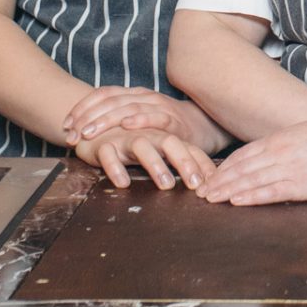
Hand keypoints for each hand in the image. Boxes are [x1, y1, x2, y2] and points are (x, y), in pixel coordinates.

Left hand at [63, 84, 207, 143]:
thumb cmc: (165, 125)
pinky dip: (140, 119)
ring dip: (106, 120)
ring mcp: (160, 107)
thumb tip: (82, 127)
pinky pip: (156, 117)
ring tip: (88, 132)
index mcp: (133, 95)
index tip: (65, 125)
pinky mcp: (174, 121)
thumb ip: (117, 117)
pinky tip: (126, 126)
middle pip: (111, 101)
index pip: (103, 94)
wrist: (204, 127)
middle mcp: (144, 97)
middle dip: (87, 118)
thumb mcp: (139, 117)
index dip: (82, 107)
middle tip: (71, 134)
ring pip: (128, 108)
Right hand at [75, 125, 214, 191]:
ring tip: (166, 185)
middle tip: (195, 184)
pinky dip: (115, 168)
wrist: (95, 122)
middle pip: (170, 143)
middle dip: (184, 161)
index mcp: (163, 136)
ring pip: (142, 146)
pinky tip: (123, 183)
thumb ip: (179, 161)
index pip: (188, 148)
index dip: (201, 163)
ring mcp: (126, 138)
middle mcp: (148, 135)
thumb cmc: (132, 140)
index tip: (212, 183)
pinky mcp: (103, 145)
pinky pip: (109, 155)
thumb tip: (206, 183)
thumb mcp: (156, 148)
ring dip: (155, 164)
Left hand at [195, 114, 306, 206]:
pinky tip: (237, 201)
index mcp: (277, 140)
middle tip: (201, 193)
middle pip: (241, 169)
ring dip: (228, 190)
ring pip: (251, 180)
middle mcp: (278, 153)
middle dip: (219, 182)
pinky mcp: (300, 185)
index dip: (223, 169)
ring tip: (211, 199)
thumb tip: (263, 155)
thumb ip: (280, 145)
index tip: (209, 178)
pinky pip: (270, 192)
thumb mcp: (299, 134)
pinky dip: (251, 197)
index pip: (242, 156)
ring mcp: (288, 169)